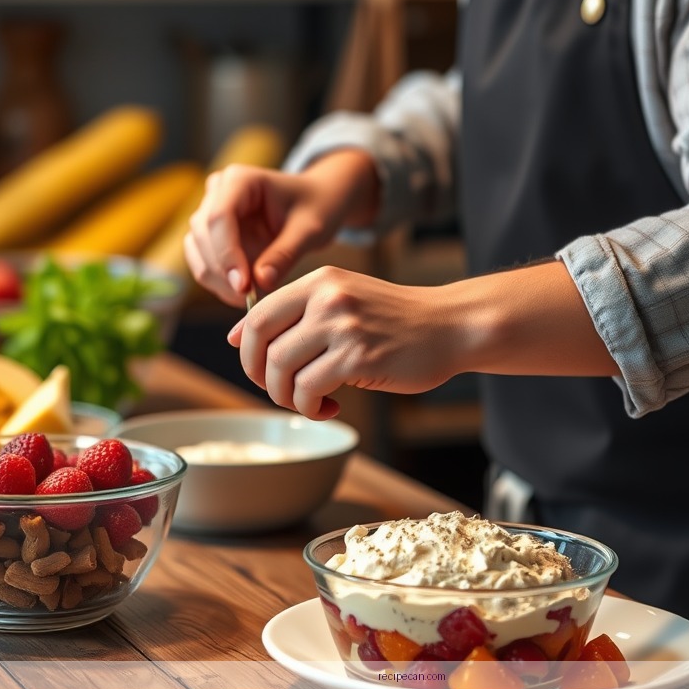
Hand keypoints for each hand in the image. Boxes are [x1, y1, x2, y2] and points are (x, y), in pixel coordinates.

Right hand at [184, 150, 378, 307]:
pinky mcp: (211, 236)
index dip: (226, 254)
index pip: (219, 217)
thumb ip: (285, 254)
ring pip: (197, 252)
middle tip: (248, 300)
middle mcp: (217, 192)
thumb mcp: (309, 230)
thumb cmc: (317, 207)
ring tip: (249, 300)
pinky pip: (204, 263)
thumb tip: (260, 282)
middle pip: (203, 235)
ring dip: (218, 281)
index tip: (242, 286)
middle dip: (223, 272)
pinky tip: (244, 296)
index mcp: (239, 179)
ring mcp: (210, 213)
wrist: (318, 202)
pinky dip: (219, 283)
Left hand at [229, 266, 457, 420]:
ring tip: (310, 402)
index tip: (256, 366)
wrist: (450, 325)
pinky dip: (311, 408)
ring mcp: (342, 326)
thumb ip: (299, 313)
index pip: (258, 313)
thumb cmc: (397, 319)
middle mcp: (327, 297)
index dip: (247, 347)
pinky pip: (309, 390)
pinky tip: (330, 408)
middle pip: (262, 342)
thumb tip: (238, 336)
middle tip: (278, 390)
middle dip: (260, 375)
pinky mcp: (357, 356)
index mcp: (320, 280)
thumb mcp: (345, 299)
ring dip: (287, 397)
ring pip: (281, 369)